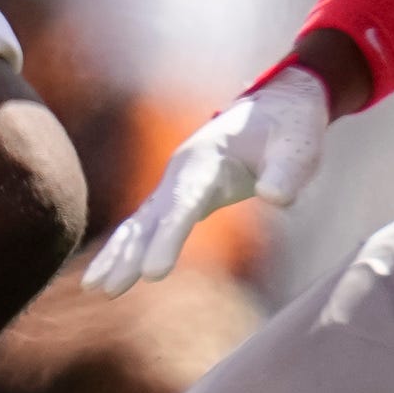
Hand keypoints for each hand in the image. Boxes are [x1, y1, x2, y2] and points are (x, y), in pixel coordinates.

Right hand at [79, 64, 327, 294]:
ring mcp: (176, 183)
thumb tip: (274, 197)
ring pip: (141, 222)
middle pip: (150, 218)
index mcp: (206, 159)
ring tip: (95, 289)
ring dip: (118, 254)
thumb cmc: (290, 127)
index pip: (183, 205)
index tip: (154, 273)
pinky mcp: (180, 195)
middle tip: (108, 289)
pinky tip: (107, 273)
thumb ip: (287, 171)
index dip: (167, 238)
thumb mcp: (298, 145)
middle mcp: (182, 171)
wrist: (278, 103)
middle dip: (128, 254)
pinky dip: (126, 246)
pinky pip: (147, 224)